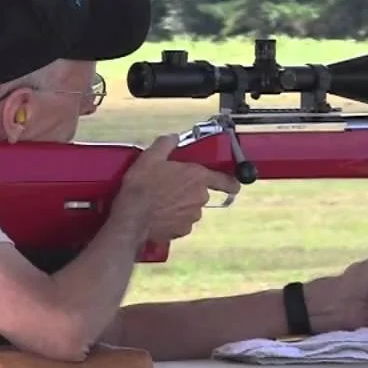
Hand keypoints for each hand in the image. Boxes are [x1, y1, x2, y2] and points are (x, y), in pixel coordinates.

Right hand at [115, 133, 242, 240]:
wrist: (132, 217)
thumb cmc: (142, 186)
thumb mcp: (150, 157)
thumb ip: (166, 144)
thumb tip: (173, 138)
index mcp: (196, 176)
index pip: (224, 180)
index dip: (231, 182)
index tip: (235, 185)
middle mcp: (199, 196)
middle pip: (201, 193)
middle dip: (188, 191)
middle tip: (169, 187)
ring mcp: (193, 215)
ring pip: (191, 208)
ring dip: (181, 205)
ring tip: (160, 201)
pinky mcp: (183, 230)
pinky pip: (182, 222)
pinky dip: (174, 219)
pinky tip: (159, 214)